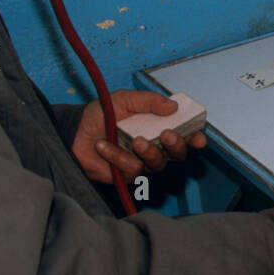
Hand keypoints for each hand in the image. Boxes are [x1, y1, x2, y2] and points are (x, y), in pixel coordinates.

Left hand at [71, 90, 207, 184]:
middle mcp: (155, 146)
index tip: (198, 138)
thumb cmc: (101, 114)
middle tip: (166, 135)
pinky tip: (103, 146)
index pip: (185, 134)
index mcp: (159, 127)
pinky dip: (117, 157)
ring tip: (135, 141)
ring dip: (149, 152)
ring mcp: (142, 162)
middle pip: (178, 154)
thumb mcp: (124, 99)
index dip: (195, 138)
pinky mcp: (126, 175)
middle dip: (177, 146)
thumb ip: (148, 101)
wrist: (74, 132)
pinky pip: (132, 170)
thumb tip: (172, 106)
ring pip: (158, 164)